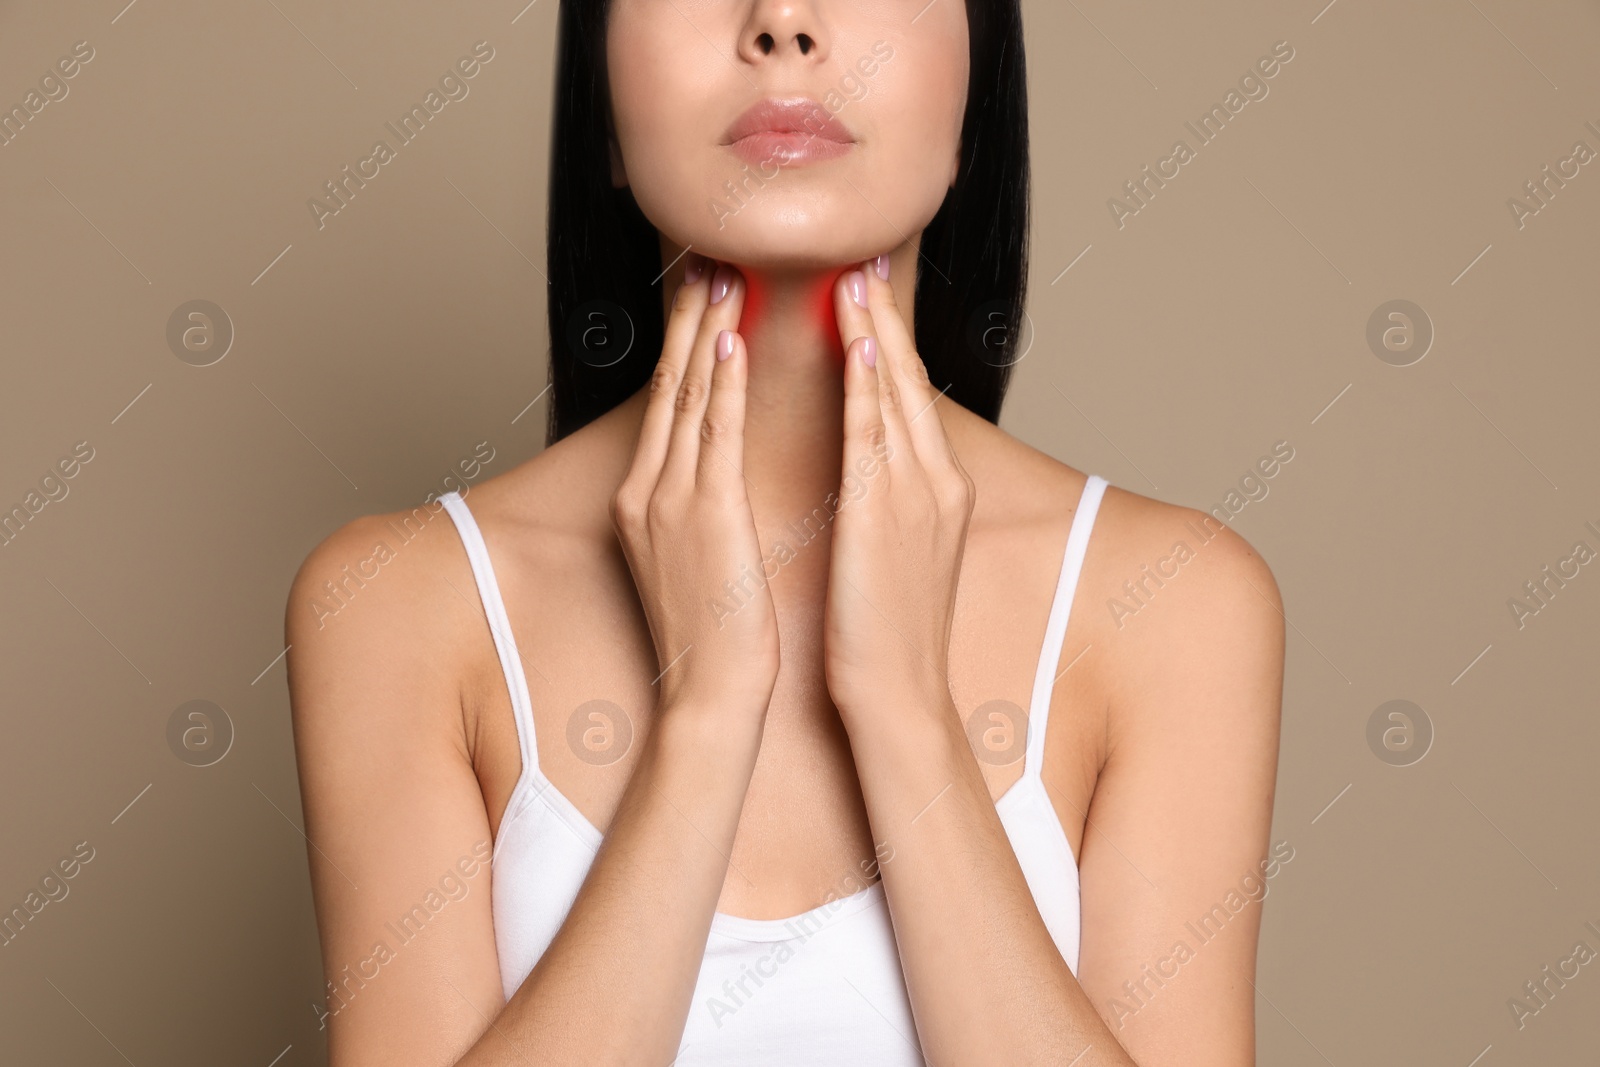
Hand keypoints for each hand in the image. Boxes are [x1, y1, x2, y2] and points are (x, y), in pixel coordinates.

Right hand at [610, 256, 779, 718]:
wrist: (711, 691)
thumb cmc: (714, 631)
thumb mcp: (691, 556)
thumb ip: (695, 505)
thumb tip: (714, 470)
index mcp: (644, 499)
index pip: (665, 404)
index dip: (682, 344)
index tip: (700, 298)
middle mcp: (648, 489)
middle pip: (666, 386)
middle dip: (686, 320)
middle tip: (707, 259)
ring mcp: (670, 500)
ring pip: (686, 397)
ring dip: (704, 330)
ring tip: (720, 276)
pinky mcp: (704, 515)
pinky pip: (712, 434)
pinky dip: (718, 383)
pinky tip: (727, 341)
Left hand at [822, 258, 975, 723]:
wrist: (898, 694)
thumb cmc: (886, 631)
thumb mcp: (896, 551)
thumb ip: (886, 499)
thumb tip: (863, 464)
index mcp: (937, 488)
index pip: (909, 396)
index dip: (889, 341)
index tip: (867, 293)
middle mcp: (937, 480)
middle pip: (910, 380)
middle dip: (886, 318)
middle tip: (864, 257)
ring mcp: (918, 495)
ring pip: (896, 395)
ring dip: (875, 332)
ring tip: (854, 276)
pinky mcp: (888, 515)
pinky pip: (876, 436)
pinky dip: (871, 387)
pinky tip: (861, 345)